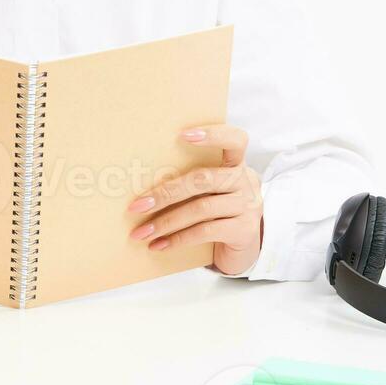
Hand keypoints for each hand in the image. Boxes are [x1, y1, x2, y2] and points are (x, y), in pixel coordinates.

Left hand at [126, 124, 263, 275]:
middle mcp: (246, 181)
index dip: (213, 135)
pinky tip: (158, 245)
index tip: (183, 134)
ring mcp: (248, 206)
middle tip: (137, 206)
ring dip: (166, 222)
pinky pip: (205, 232)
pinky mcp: (244, 231)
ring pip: (200, 208)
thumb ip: (192, 182)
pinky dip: (178, 239)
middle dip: (165, 193)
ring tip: (141, 232)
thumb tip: (144, 188)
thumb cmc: (218, 213)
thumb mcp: (210, 192)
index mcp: (236, 164)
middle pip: (203, 179)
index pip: (235, 140)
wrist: (243, 249)